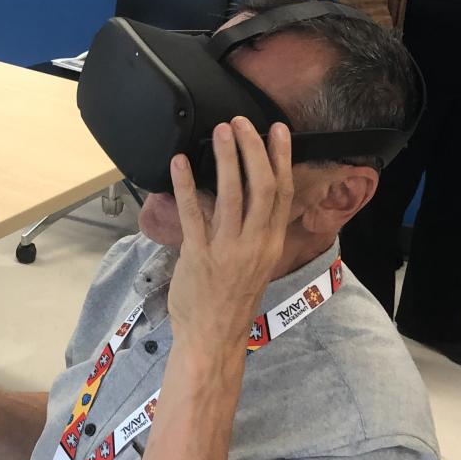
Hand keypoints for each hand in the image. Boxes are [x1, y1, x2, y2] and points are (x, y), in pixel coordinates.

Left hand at [166, 117, 294, 353]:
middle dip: (253, 149)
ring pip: (232, 195)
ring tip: (221, 131)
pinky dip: (185, 186)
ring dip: (226, 159)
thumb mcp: (255, 263)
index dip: (281, 158)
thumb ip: (253, 230)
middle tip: (241, 122)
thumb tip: (246, 195)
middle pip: (262, 186)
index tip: (278, 130)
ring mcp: (227, 250)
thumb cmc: (231, 300)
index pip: (282, 193)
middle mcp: (255, 244)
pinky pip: (193, 214)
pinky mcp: (199, 256)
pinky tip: (178, 163)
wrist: (213, 338)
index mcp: (271, 243)